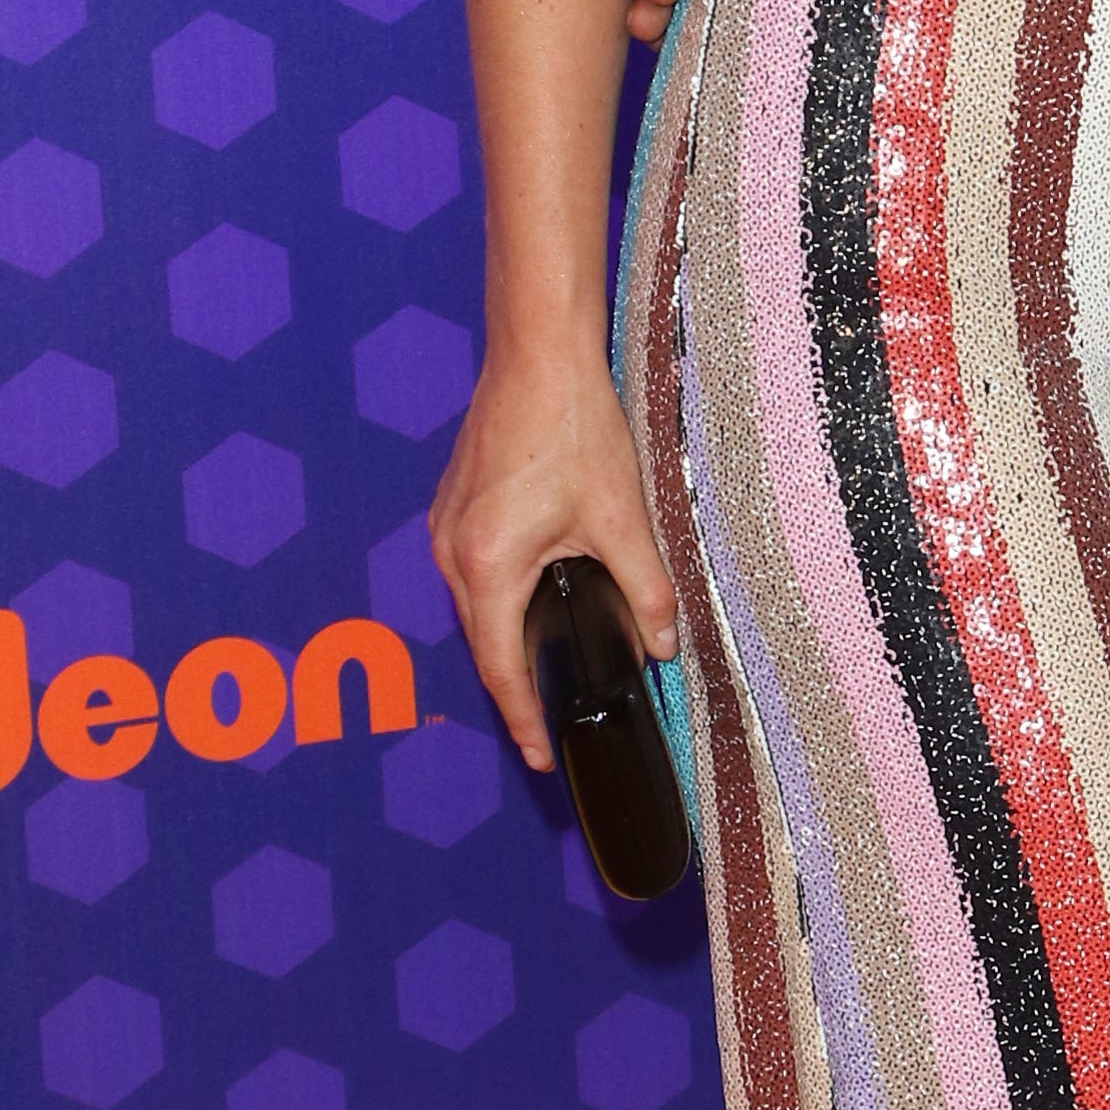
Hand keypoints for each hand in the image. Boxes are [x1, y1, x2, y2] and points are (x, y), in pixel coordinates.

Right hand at [430, 344, 679, 770]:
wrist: (538, 354)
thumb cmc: (572, 426)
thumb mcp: (622, 519)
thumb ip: (645, 591)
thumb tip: (662, 644)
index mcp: (488, 565)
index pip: (502, 668)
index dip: (522, 718)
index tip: (539, 755)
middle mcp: (453, 551)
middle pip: (483, 642)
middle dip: (516, 687)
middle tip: (549, 724)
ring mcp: (446, 527)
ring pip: (475, 606)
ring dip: (507, 638)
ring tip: (545, 669)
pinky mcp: (453, 506)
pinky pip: (471, 571)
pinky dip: (499, 599)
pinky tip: (534, 600)